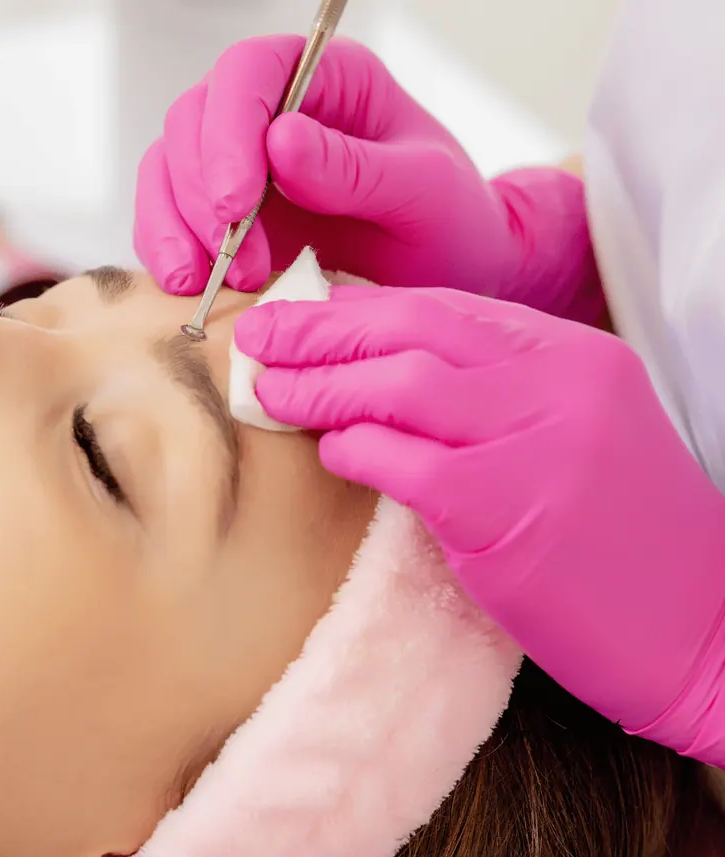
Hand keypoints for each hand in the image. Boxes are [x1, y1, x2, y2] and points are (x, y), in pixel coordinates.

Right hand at [134, 35, 599, 322]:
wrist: (447, 277)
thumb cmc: (449, 221)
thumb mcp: (423, 192)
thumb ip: (355, 169)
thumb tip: (280, 140)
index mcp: (326, 80)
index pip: (251, 71)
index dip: (229, 130)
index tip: (236, 205)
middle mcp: (270, 111)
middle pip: (193, 121)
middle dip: (200, 194)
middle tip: (237, 261)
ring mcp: (236, 163)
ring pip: (166, 169)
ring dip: (177, 228)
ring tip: (215, 284)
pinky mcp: (216, 215)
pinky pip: (165, 219)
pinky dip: (167, 252)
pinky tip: (193, 287)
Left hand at [234, 287, 724, 764]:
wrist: (706, 628)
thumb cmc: (626, 536)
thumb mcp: (577, 432)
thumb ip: (497, 392)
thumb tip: (384, 369)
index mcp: (576, 355)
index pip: (447, 307)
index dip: (362, 308)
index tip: (305, 312)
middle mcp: (560, 384)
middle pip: (413, 331)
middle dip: (322, 329)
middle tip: (260, 336)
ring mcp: (536, 444)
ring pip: (400, 387)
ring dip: (320, 385)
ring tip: (267, 389)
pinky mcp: (507, 513)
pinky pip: (404, 464)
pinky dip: (354, 449)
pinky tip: (328, 449)